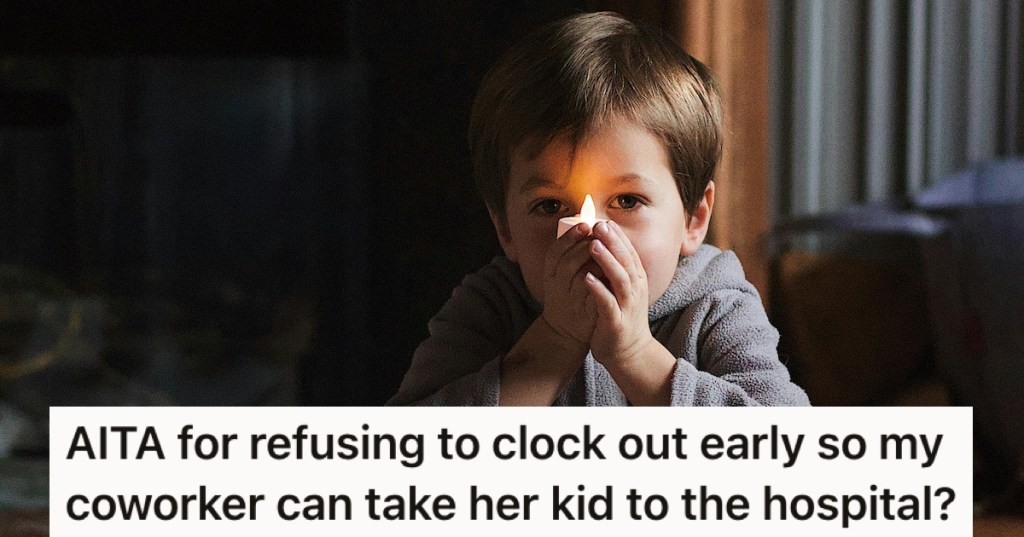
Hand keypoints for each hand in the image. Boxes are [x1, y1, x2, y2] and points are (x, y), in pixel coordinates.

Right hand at [540, 222, 597, 348]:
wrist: (566, 332)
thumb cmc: (569, 296)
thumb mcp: (563, 275)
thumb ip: (573, 254)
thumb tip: (589, 226)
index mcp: (551, 274)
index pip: (555, 251)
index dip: (569, 237)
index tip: (585, 225)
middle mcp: (557, 286)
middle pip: (567, 262)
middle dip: (584, 246)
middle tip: (599, 234)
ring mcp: (570, 301)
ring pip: (580, 278)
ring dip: (594, 262)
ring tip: (607, 251)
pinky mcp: (585, 313)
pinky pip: (593, 296)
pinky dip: (602, 284)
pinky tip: (610, 274)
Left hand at [584, 220, 655, 368]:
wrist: (628, 351)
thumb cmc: (621, 315)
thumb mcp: (623, 289)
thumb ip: (618, 269)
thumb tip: (605, 244)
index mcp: (636, 280)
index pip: (629, 252)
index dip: (617, 236)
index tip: (603, 221)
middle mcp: (635, 290)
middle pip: (626, 260)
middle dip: (613, 242)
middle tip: (598, 225)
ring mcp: (627, 305)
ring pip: (619, 278)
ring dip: (606, 261)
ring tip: (592, 246)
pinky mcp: (616, 321)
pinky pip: (607, 302)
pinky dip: (598, 289)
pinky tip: (586, 278)